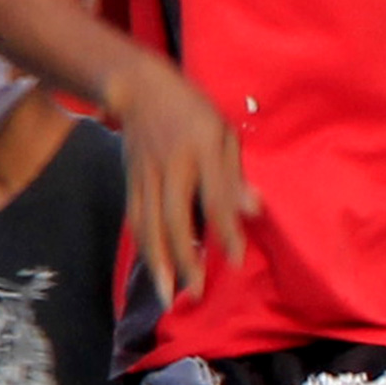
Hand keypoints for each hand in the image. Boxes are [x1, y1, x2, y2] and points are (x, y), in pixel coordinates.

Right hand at [109, 55, 255, 307]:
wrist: (138, 90)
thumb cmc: (192, 112)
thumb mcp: (222, 132)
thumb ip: (234, 174)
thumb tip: (254, 210)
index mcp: (202, 148)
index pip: (215, 195)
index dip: (226, 230)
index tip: (236, 261)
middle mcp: (172, 164)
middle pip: (174, 217)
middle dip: (183, 259)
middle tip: (194, 293)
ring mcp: (146, 174)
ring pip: (148, 224)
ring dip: (158, 262)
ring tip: (167, 295)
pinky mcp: (131, 181)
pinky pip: (136, 219)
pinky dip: (144, 247)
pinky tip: (153, 269)